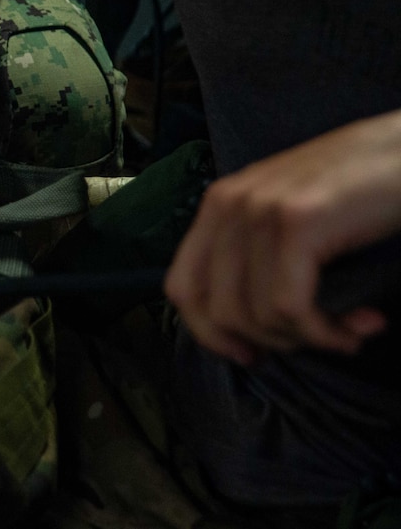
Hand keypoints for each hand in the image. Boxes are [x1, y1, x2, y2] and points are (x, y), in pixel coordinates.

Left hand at [164, 112, 400, 364]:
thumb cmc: (362, 189)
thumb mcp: (290, 215)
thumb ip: (256, 254)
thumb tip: (240, 329)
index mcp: (220, 203)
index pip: (181, 287)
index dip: (209, 334)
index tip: (250, 355)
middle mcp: (229, 203)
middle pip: (215, 310)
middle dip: (267, 343)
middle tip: (313, 341)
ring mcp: (260, 210)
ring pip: (254, 315)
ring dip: (308, 339)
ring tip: (350, 330)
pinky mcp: (298, 222)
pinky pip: (289, 306)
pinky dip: (327, 332)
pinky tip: (364, 324)